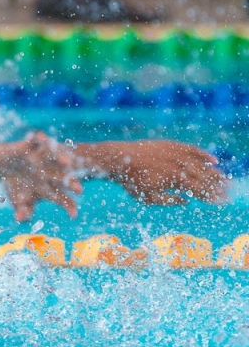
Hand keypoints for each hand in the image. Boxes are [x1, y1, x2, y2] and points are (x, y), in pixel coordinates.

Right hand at [0, 132, 81, 221]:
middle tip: (79, 190)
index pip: (62, 198)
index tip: (73, 215)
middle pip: (63, 178)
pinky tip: (41, 137)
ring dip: (61, 159)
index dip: (68, 205)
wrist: (3, 163)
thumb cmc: (15, 184)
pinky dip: (38, 139)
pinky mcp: (30, 146)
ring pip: (54, 157)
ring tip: (67, 163)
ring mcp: (41, 158)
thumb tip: (21, 219)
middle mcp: (49, 172)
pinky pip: (36, 141)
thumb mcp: (18, 199)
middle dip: (70, 183)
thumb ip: (22, 209)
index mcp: (49, 187)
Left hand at [76, 140, 229, 204]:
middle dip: (217, 185)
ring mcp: (174, 153)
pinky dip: (203, 155)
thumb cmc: (131, 182)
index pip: (198, 189)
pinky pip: (191, 149)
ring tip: (224, 179)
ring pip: (200, 164)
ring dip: (214, 172)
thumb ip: (169, 200)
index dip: (211, 196)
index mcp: (173, 180)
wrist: (118, 159)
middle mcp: (177, 165)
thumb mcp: (148, 198)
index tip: (221, 201)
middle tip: (228, 192)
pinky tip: (214, 161)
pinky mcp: (170, 145)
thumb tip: (186, 200)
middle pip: (203, 176)